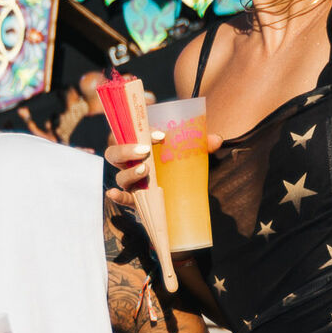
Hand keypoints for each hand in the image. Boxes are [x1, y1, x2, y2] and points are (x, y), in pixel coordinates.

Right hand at [107, 132, 223, 200]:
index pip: (134, 134)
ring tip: (146, 170)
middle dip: (126, 149)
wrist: (178, 191)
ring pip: (120, 176)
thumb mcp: (188, 153)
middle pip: (115, 153)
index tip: (162, 135)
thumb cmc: (177, 165)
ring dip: (130, 172)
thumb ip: (200, 145)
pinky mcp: (135, 199)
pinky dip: (117, 196)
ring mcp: (131, 181)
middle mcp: (131, 163)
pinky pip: (122, 198)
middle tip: (145, 150)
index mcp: (139, 145)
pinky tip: (114, 194)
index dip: (145, 132)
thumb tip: (217, 140)